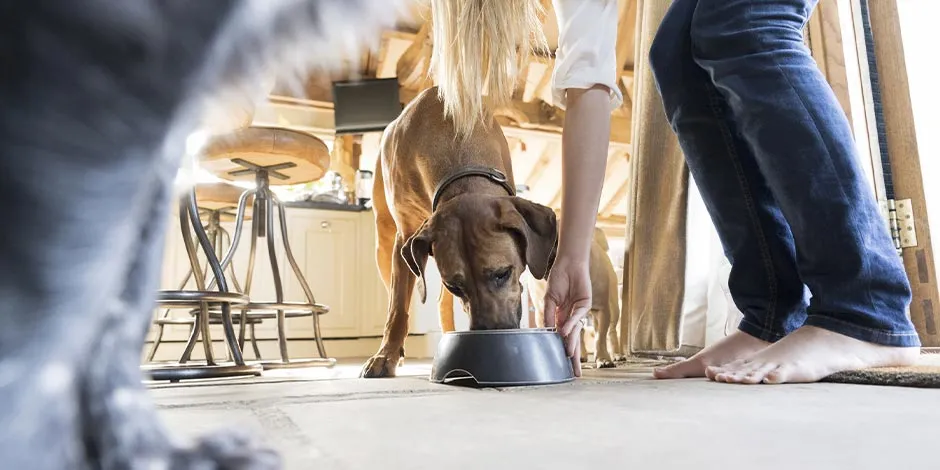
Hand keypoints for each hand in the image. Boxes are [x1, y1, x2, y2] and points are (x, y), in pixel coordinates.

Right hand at [542, 256, 591, 376]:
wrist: (568, 263)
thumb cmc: (558, 278)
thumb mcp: (549, 300)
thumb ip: (549, 315)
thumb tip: (549, 332)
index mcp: (561, 318)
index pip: (562, 338)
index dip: (561, 350)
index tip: (561, 366)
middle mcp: (571, 317)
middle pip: (572, 340)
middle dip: (573, 357)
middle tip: (574, 374)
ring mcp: (579, 312)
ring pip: (575, 332)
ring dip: (572, 345)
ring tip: (570, 359)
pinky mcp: (585, 304)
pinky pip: (576, 317)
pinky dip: (570, 325)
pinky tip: (564, 333)